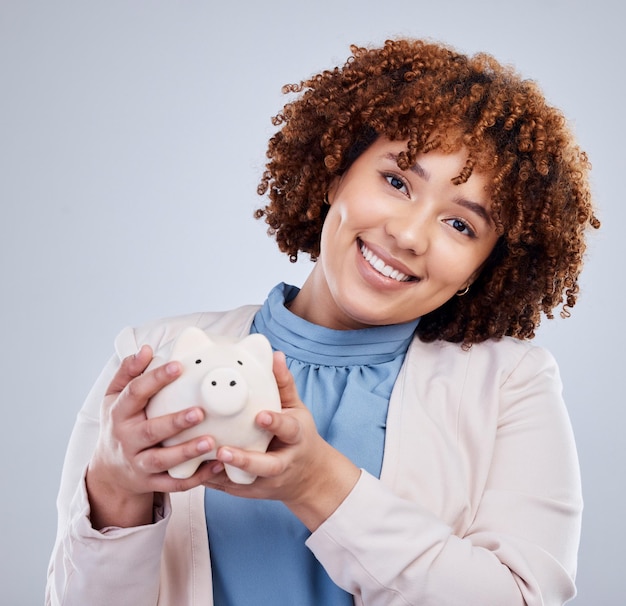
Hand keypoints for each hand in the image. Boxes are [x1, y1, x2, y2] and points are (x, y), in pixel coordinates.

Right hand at [86, 345, 223, 528]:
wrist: (109, 471)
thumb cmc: (120, 423)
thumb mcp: (114, 396)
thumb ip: (129, 372)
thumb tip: (146, 349)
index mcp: (119, 413)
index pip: (135, 393)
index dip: (155, 379)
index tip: (178, 366)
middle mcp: (127, 439)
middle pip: (150, 431)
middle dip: (175, 422)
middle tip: (200, 411)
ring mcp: (138, 463)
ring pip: (162, 461)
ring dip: (187, 452)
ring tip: (211, 442)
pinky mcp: (151, 483)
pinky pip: (174, 483)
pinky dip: (196, 477)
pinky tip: (217, 465)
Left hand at [203, 351, 360, 530]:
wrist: (308, 478)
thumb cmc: (299, 437)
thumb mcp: (296, 409)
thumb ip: (283, 384)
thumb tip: (275, 355)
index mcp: (296, 439)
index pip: (289, 430)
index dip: (276, 424)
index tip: (260, 416)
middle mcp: (282, 464)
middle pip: (265, 467)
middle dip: (245, 460)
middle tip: (223, 451)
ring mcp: (265, 482)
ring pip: (243, 481)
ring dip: (221, 473)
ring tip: (199, 461)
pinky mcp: (249, 490)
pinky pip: (227, 487)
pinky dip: (210, 479)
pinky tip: (190, 467)